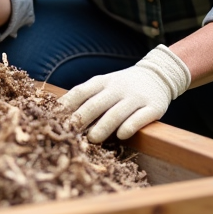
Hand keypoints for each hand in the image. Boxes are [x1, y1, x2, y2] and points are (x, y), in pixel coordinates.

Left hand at [59, 45, 191, 142]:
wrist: (158, 75)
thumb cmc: (122, 85)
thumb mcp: (104, 84)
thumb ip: (86, 97)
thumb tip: (59, 115)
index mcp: (102, 82)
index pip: (81, 92)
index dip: (66, 105)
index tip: (54, 119)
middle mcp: (118, 88)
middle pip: (96, 104)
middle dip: (81, 118)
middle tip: (70, 133)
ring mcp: (136, 97)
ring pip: (117, 112)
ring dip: (103, 127)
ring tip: (92, 139)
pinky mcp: (153, 107)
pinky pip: (140, 118)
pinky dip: (130, 126)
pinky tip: (121, 135)